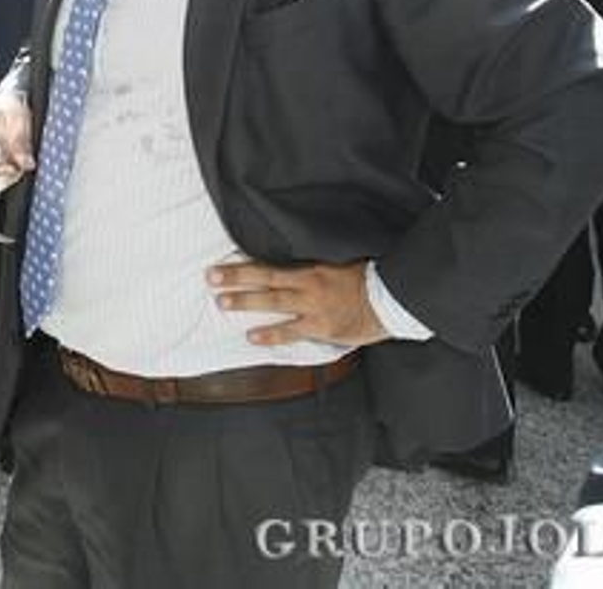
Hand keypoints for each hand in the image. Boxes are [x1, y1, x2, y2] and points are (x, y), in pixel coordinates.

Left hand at [206, 259, 388, 348]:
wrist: (392, 300)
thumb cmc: (366, 280)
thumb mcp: (339, 265)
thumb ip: (313, 268)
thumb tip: (288, 267)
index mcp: (312, 268)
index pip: (271, 265)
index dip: (245, 265)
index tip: (222, 265)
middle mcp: (308, 285)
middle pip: (265, 279)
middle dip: (236, 279)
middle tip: (211, 278)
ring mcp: (314, 307)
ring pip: (274, 303)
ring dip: (246, 302)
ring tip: (222, 303)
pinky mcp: (322, 327)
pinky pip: (291, 332)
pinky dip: (270, 335)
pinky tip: (251, 337)